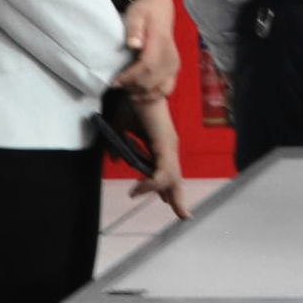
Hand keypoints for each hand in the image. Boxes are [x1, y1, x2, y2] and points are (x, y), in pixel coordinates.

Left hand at [114, 0, 179, 102]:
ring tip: (127, 89)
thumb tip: (134, 45)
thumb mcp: (135, 16)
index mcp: (161, 43)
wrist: (160, 11)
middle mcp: (171, 56)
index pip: (147, 66)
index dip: (130, 77)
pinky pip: (166, 89)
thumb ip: (134, 30)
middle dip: (133, 87)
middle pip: (152, 80)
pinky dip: (152, 95)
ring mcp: (174, 64)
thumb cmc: (144, 13)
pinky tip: (139, 93)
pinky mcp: (174, 69)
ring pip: (160, 88)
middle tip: (118, 85)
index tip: (115, 82)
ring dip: (142, 93)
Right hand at [128, 93, 190, 219]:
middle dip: (178, 198)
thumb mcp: (120, 130)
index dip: (169, 189)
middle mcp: (168, 146)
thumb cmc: (129, 104)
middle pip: (176, 178)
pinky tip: (139, 189)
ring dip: (165, 194)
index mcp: (161, 144)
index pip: (168, 172)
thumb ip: (119, 147)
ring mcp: (169, 145)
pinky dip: (152, 183)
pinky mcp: (164, 144)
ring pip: (171, 178)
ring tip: (149, 200)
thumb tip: (118, 162)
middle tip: (184, 216)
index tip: (165, 201)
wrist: (133, 87)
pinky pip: (162, 172)